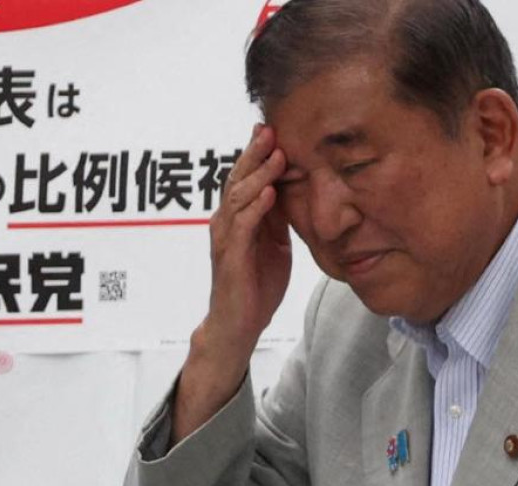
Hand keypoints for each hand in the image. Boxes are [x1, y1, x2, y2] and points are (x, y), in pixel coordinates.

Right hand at [200, 123, 291, 361]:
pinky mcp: (231, 257)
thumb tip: (292, 190)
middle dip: (253, 153)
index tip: (271, 129)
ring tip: (276, 155)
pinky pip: (242, 227)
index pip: (244, 178)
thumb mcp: (274, 243)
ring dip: (258, 175)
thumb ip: (277, 217)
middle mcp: (225, 222)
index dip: (255, 153)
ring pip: (238, 197)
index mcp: (236, 217)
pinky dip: (256, 208)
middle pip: (237, 179)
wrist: (239, 324)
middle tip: (268, 129)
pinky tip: (271, 193)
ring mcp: (226, 238)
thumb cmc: (256, 284)